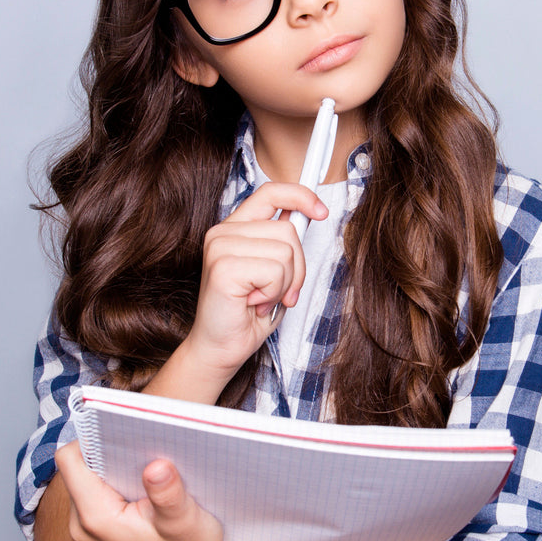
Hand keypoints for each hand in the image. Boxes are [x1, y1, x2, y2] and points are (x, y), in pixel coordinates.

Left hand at [55, 441, 230, 540]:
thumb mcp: (185, 520)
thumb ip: (167, 493)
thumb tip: (156, 465)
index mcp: (94, 518)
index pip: (69, 460)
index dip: (91, 438)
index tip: (122, 435)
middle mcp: (81, 526)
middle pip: (77, 468)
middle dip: (105, 454)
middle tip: (139, 452)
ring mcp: (86, 532)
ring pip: (85, 481)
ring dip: (111, 470)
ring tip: (142, 472)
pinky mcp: (96, 534)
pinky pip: (94, 496)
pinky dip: (115, 486)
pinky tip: (142, 491)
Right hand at [184, 182, 327, 377]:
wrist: (221, 348)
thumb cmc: (247, 314)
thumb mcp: (273, 272)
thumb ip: (283, 243)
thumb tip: (308, 217)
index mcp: (235, 228)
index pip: (270, 192)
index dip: (300, 195)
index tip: (321, 211)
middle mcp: (223, 232)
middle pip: (288, 229)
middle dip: (297, 267)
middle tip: (279, 292)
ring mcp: (220, 247)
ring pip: (285, 251)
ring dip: (283, 284)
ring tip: (262, 298)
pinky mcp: (223, 267)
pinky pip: (274, 271)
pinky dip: (273, 293)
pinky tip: (254, 303)